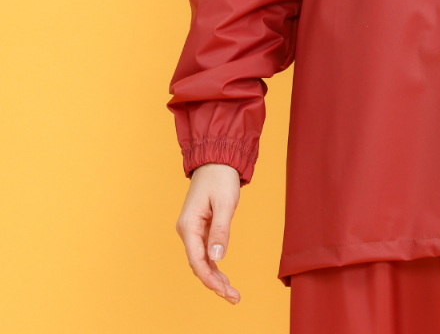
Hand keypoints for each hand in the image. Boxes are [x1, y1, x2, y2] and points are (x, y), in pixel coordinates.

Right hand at [175, 163, 241, 303]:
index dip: (210, 279)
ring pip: (201, 260)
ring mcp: (192, 230)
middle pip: (198, 264)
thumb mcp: (225, 203)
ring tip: (231, 293)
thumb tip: (217, 257)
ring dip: (215, 277)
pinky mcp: (199, 227)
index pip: (197, 260)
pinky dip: (214, 265)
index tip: (224, 292)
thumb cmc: (221, 178)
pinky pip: (204, 252)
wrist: (217, 160)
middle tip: (234, 298)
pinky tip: (223, 277)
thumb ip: (221, 230)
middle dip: (214, 283)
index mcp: (189, 226)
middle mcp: (187, 230)